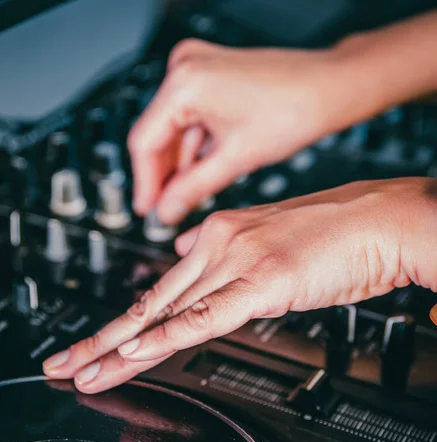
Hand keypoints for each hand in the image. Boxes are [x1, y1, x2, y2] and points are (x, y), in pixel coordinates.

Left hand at [42, 178, 436, 392]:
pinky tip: (136, 353)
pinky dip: (167, 337)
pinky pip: (205, 315)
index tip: (100, 342)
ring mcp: (237, 259)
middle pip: (149, 301)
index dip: (125, 321)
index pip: (160, 288)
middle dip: (101, 338)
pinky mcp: (263, 280)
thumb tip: (192, 265)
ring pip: (166, 311)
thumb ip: (229, 259)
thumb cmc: (337, 236)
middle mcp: (218, 243)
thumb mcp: (270, 243)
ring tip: (84, 373)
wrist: (383, 219)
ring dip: (120, 348)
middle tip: (63, 362)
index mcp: (219, 234)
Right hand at [128, 39, 345, 223]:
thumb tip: (164, 211)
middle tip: (166, 211)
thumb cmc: (294, 110)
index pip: (145, 142)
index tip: (148, 211)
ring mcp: (197, 68)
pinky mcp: (210, 75)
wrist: (329, 87)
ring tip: (187, 198)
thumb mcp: (235, 158)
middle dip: (164, 175)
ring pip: (175, 129)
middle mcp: (185, 67)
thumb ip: (192, 188)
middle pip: (158, 134)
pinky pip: (190, 118)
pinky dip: (196, 147)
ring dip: (181, 164)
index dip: (145, 184)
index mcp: (185, 82)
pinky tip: (201, 173)